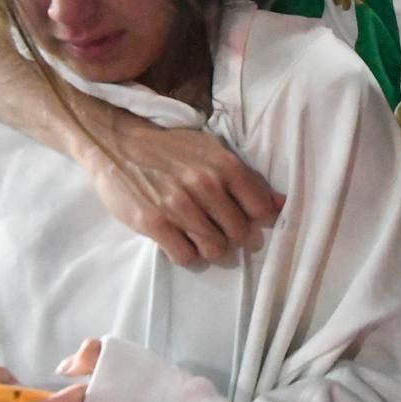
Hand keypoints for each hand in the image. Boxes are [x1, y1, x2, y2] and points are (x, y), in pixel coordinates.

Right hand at [87, 121, 283, 265]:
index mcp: (225, 166)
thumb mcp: (213, 152)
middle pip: (238, 234)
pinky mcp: (154, 223)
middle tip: (217, 232)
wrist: (118, 144)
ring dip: (209, 249)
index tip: (244, 222)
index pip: (260, 210)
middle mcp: (205, 185)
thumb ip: (247, 179)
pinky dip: (185, 254)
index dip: (255, 222)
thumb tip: (281, 204)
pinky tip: (179, 241)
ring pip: (214, 249)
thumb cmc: (170, 149)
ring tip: (198, 236)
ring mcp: (179, 205)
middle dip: (231, 238)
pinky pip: (185, 256)